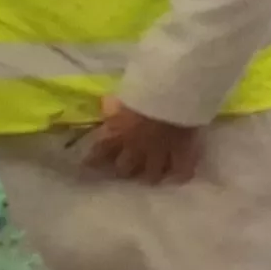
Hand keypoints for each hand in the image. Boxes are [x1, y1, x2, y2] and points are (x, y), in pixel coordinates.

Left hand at [79, 98, 201, 184]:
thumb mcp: (120, 96)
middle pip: (125, 169)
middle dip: (123, 171)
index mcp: (117, 133)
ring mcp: (159, 154)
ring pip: (151, 175)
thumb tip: (105, 108)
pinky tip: (178, 177)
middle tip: (123, 172)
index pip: (100, 152)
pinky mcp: (182, 154)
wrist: (173, 93)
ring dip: (148, 176)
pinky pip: (181, 171)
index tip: (89, 166)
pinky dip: (179, 175)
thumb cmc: (144, 90)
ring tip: (150, 178)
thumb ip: (112, 107)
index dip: (93, 161)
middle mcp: (135, 149)